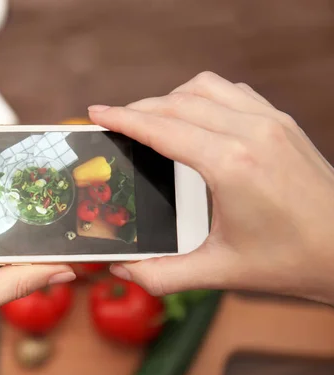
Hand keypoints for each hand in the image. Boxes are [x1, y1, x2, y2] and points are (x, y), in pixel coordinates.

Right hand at [89, 72, 333, 304]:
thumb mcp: (219, 272)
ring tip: (151, 120)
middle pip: (178, 102)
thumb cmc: (291, 261)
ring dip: (171, 98)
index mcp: (231, 165)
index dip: (123, 119)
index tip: (97, 113)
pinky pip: (232, 92)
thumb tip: (121, 267)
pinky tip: (195, 117)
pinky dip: (203, 97)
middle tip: (116, 123)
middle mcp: (252, 133)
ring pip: (205, 87)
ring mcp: (271, 122)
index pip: (162, 128)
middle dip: (139, 109)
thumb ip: (161, 274)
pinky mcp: (282, 122)